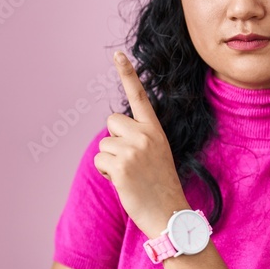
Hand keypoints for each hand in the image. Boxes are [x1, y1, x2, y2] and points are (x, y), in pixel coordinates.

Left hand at [93, 52, 189, 236]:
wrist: (169, 214)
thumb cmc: (160, 186)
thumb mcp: (156, 154)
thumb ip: (138, 139)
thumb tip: (114, 134)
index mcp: (155, 131)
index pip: (140, 97)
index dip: (128, 74)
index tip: (118, 54)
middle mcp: (145, 135)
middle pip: (112, 121)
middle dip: (114, 140)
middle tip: (131, 161)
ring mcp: (133, 150)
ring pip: (104, 144)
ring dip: (110, 161)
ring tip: (130, 176)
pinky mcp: (121, 165)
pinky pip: (100, 161)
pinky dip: (106, 173)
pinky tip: (124, 183)